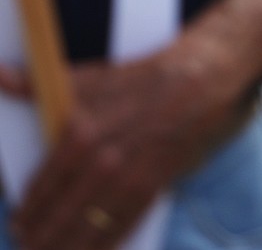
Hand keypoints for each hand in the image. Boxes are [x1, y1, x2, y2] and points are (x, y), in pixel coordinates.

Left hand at [0, 47, 247, 249]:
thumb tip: (3, 76)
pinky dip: (102, 244)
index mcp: (78, 132)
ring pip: (86, 227)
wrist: (196, 83)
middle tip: (29, 247)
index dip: (28, 209)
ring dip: (65, 247)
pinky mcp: (150, 188)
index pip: (43, 185)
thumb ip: (39, 85)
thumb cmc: (140, 79)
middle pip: (59, 214)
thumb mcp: (89, 78)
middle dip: (41, 237)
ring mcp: (125, 177)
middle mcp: (98, 160)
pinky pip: (118, 226)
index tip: (17, 223)